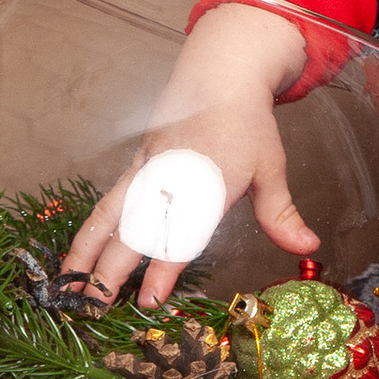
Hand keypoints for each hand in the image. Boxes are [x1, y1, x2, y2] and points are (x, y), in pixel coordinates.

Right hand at [60, 2, 317, 312]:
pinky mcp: (136, 163)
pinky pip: (108, 199)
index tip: (150, 299)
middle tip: (95, 304)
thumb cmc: (248, 125)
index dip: (164, 268)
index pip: (182, 234)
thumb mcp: (272, 168)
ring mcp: (147, 169)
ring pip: (110, 213)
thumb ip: (281, 214)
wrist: (220, 74)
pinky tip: (77, 252)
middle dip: (111, 268)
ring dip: (87, 249)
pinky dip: (90, 228)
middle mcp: (171, 179)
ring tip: (69, 282)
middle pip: (135, 228)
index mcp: (206, 184)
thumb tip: (309, 248)